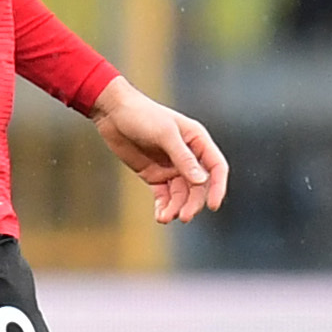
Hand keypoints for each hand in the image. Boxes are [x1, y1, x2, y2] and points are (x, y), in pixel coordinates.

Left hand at [90, 75, 228, 223]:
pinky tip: (160, 216)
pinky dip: (164, 206)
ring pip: (181, 194)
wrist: (113, 113)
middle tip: (183, 216)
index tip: (213, 206)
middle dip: (192, 202)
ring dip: (176, 207)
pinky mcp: (154, 175)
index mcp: (198, 142)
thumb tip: (201, 181)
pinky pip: (164, 195)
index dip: (217, 187)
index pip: (216, 168)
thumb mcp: (164, 134)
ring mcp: (171, 167)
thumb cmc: (142, 115)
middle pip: (198, 186)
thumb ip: (182, 157)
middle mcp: (188, 156)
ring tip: (166, 217)